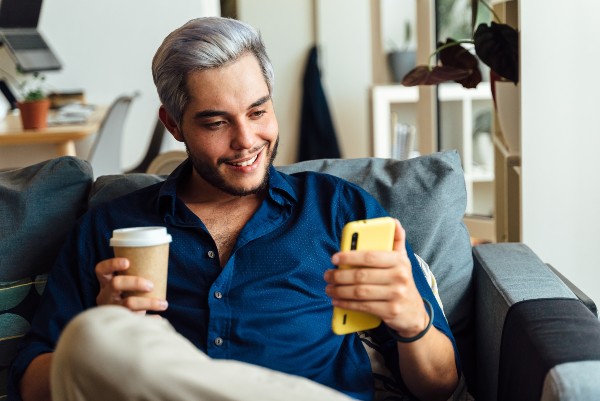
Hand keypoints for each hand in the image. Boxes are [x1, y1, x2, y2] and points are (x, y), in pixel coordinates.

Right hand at [95, 257, 167, 314]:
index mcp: (105, 284)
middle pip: (115, 284)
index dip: (112, 264)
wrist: (117, 325)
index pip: (101, 270)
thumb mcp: (124, 285)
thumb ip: (136, 274)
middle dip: (135, 282)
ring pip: (128, 304)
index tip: (127, 262)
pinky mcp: (121, 321)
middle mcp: (106, 296)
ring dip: (149, 303)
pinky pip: (136, 320)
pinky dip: (149, 319)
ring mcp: (112, 309)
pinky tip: (158, 317)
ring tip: (164, 303)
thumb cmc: (127, 296)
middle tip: (151, 285)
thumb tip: (161, 258)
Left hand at [324, 219, 428, 337]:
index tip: (334, 258)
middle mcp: (399, 277)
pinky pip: (363, 306)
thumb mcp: (403, 260)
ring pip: (359, 292)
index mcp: (399, 261)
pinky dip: (346, 304)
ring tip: (329, 288)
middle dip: (339, 276)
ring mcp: (395, 295)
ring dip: (339, 291)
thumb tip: (393, 221)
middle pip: (361, 275)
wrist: (414, 312)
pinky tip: (337, 301)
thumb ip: (396, 240)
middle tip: (327, 275)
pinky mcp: (390, 311)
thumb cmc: (401, 280)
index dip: (349, 256)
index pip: (370, 256)